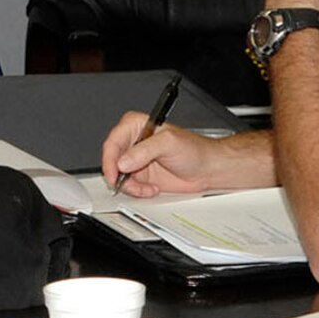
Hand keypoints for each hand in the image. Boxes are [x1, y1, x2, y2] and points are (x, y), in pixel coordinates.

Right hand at [100, 113, 226, 197]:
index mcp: (135, 126)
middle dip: (118, 175)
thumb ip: (144, 151)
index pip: (113, 141)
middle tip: (127, 184)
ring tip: (146, 188)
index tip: (114, 173)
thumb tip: (123, 162)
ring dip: (130, 186)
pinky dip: (138, 191)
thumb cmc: (195, 150)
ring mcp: (135, 160)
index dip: (110, 159)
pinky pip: (129, 186)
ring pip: (118, 176)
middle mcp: (133, 142)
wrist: (208, 169)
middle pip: (112, 160)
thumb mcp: (169, 144)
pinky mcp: (141, 176)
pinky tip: (152, 189)